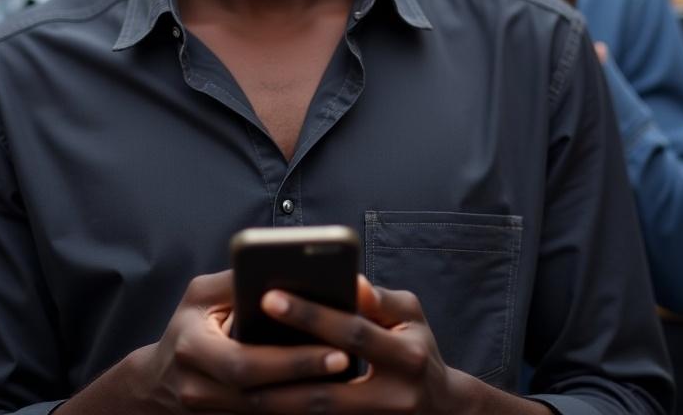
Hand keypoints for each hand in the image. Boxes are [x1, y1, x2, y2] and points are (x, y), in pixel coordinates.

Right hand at [115, 271, 349, 413]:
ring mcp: (210, 414)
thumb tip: (280, 267)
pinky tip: (323, 397)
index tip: (330, 343)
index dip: (289, 360)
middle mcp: (198, 388)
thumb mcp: (200, 295)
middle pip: (260, 397)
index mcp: (192, 348)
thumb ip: (234, 281)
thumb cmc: (187, 325)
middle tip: (345, 360)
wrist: (156, 381)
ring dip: (306, 401)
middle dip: (306, 379)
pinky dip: (293, 411)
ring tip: (345, 379)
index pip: (244, 361)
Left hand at [244, 276, 468, 413]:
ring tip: (238, 379)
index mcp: (408, 356)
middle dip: (282, 365)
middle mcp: (396, 397)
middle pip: (328, 387)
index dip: (310, 315)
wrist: (444, 409)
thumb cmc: (419, 346)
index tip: (269, 296)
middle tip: (239, 342)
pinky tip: (260, 402)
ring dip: (279, 400)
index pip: (352, 332)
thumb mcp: (410, 316)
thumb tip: (351, 281)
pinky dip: (291, 414)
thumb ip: (379, 299)